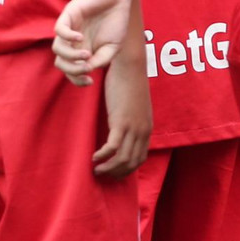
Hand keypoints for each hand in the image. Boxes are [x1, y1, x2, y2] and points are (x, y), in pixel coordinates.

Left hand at [54, 0, 133, 85]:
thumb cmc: (115, 20)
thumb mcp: (113, 47)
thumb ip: (100, 60)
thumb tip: (86, 70)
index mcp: (82, 51)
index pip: (70, 71)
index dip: (76, 80)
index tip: (89, 81)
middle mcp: (73, 42)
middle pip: (60, 63)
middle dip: (72, 70)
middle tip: (87, 67)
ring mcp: (69, 29)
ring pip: (57, 49)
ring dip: (71, 56)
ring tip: (87, 54)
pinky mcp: (68, 16)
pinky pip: (59, 30)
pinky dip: (68, 37)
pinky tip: (80, 37)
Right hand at [94, 51, 150, 176]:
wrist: (129, 66)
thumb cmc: (128, 82)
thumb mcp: (132, 105)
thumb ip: (129, 118)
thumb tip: (118, 126)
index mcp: (146, 128)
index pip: (140, 158)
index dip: (126, 170)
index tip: (113, 173)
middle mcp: (142, 131)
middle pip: (132, 162)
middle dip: (116, 173)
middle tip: (102, 174)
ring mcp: (133, 127)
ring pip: (123, 159)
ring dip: (108, 168)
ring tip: (96, 170)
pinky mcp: (121, 122)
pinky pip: (112, 147)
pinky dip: (103, 156)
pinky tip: (93, 157)